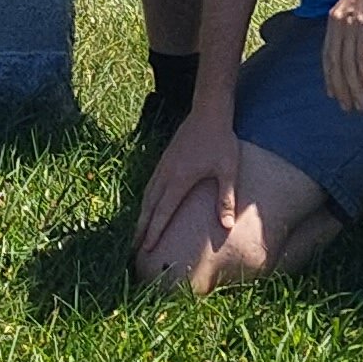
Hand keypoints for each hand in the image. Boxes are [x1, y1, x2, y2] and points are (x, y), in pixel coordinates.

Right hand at [131, 94, 246, 281]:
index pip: (163, 211)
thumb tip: (226, 226)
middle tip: (134, 248)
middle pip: (149, 206)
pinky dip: (146, 200)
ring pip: (147, 195)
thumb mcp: (228, 170)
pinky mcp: (164, 160)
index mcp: (180, 179)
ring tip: (137, 232)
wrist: (208, 113)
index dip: (154, 231)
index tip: (146, 248)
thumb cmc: (221, 141)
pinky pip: (150, 185)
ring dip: (141, 215)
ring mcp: (163, 166)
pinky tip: (147, 206)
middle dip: (141, 228)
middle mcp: (167, 174)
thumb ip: (225, 198)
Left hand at [318, 0, 362, 120]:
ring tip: (360, 106)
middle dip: (341, 89)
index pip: (328, 56)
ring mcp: (351, 22)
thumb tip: (359, 38)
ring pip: (349, 63)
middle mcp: (337, 22)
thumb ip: (356, 22)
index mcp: (334, 19)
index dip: (331, 78)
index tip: (335, 96)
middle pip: (336, 63)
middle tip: (349, 108)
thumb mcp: (361, 4)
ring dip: (354, 88)